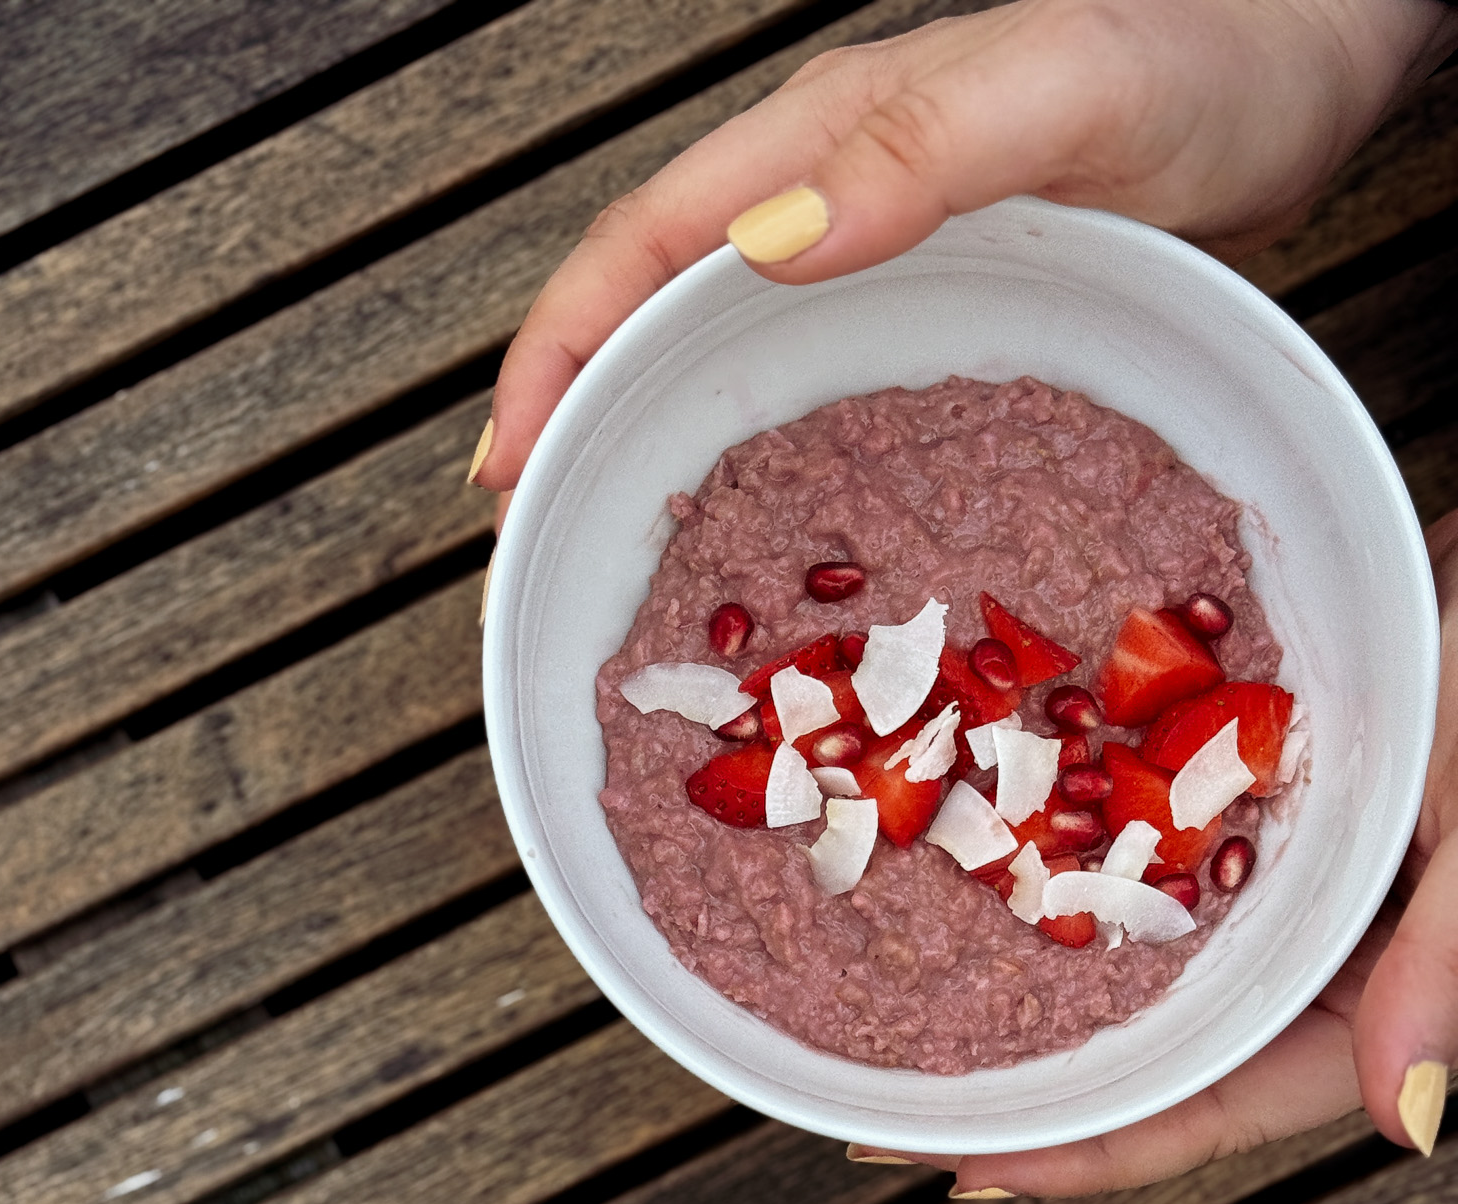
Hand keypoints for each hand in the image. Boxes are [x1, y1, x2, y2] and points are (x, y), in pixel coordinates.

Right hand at [471, 0, 1456, 494]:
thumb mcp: (1067, 92)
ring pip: (718, 343)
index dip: (556, 355)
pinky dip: (753, 443)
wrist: (1303, 55)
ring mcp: (876, 244)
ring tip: (619, 540)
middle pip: (651, 303)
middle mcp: (828, 191)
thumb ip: (922, 153)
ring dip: (650, 435)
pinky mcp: (929, 294)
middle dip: (573, 411)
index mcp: (823, 139)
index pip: (639, 247)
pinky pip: (804, 372)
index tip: (508, 470)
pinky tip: (763, 513)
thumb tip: (768, 248)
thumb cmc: (1209, 53)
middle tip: (540, 536)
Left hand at [927, 509, 1457, 1195]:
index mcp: (1376, 994)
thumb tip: (1403, 1122)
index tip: (971, 1169)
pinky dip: (1059, 855)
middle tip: (891, 1104)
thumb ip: (1440, 964)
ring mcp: (1265, 878)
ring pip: (1130, 956)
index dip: (1095, 1152)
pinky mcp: (1238, 798)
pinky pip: (1135, 847)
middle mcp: (1306, 952)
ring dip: (1024, 975)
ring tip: (901, 1000)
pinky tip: (968, 852)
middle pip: (1148, 1052)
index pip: (1216, 1111)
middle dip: (1025, 1086)